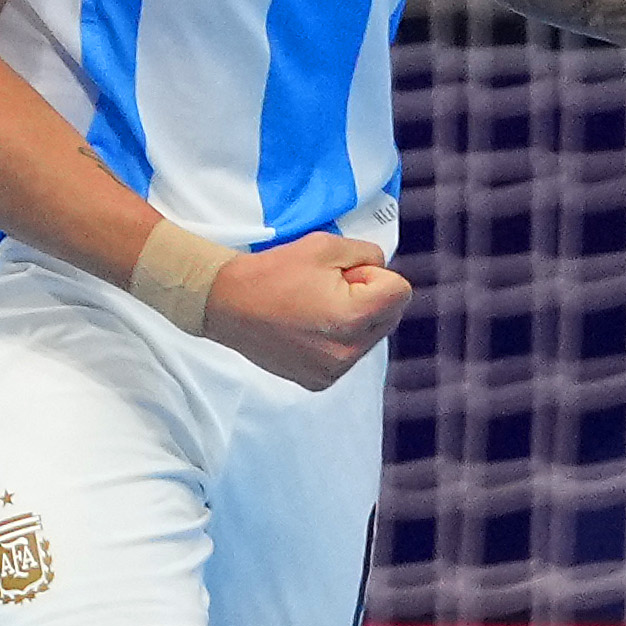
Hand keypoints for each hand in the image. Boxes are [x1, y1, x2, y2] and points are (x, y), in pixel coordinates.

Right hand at [199, 232, 410, 390]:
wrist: (224, 302)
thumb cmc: (272, 271)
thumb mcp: (324, 245)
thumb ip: (367, 253)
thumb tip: (381, 272)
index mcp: (353, 316)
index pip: (400, 290)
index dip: (371, 275)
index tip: (339, 274)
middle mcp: (348, 351)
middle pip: (390, 316)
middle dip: (368, 298)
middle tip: (325, 289)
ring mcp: (333, 371)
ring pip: (370, 337)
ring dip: (353, 320)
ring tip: (312, 309)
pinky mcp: (319, 381)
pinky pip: (347, 356)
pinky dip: (335, 341)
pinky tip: (305, 329)